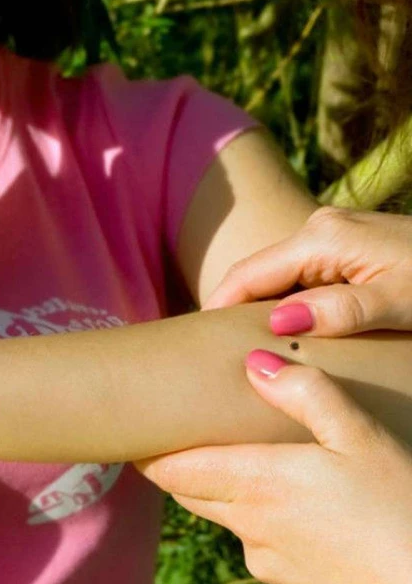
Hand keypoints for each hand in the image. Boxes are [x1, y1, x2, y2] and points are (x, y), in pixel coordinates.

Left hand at [137, 352, 411, 583]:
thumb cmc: (400, 510)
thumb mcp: (363, 440)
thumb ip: (308, 396)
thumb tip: (255, 363)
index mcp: (257, 483)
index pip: (172, 470)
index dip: (149, 451)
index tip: (136, 427)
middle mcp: (247, 523)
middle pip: (187, 490)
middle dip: (177, 465)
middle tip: (176, 434)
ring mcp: (263, 556)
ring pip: (221, 515)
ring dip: (220, 490)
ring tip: (239, 461)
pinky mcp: (284, 579)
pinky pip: (254, 540)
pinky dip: (256, 518)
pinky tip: (291, 504)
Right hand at [205, 206, 411, 335]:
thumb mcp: (401, 302)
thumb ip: (341, 311)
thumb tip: (278, 324)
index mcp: (321, 237)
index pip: (247, 274)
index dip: (216, 309)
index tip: (193, 344)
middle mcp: (319, 227)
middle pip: (257, 275)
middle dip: (234, 312)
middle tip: (213, 356)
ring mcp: (333, 233)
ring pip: (279, 277)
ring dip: (262, 311)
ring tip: (244, 350)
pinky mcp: (348, 245)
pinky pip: (302, 276)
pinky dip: (289, 304)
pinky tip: (288, 333)